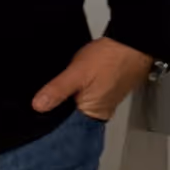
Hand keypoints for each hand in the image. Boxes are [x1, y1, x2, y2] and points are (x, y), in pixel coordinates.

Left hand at [32, 37, 155, 121]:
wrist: (132, 40)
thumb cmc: (111, 57)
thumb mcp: (77, 73)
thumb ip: (57, 90)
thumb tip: (38, 106)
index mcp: (94, 114)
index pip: (68, 130)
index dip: (52, 125)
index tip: (37, 120)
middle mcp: (101, 111)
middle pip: (73, 118)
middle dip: (58, 110)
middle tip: (43, 102)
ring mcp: (105, 99)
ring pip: (80, 105)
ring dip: (68, 99)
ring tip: (55, 91)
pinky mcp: (107, 87)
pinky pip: (88, 94)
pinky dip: (79, 90)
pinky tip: (72, 82)